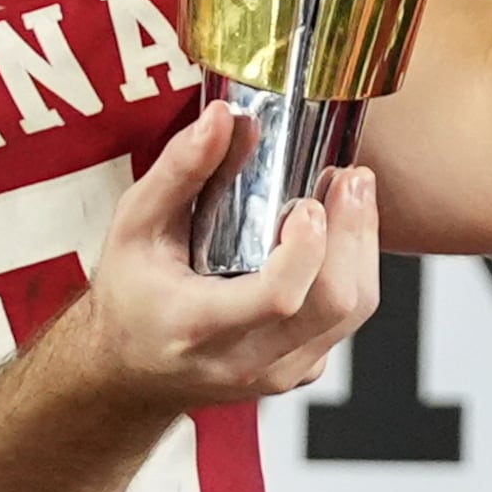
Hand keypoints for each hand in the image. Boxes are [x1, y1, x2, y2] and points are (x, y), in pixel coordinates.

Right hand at [56, 104, 378, 415]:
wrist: (129, 369)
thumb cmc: (130, 297)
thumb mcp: (134, 226)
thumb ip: (179, 170)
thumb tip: (223, 118)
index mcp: (198, 326)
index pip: (277, 298)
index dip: (306, 248)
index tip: (308, 202)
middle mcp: (245, 359)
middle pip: (332, 303)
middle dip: (353, 233)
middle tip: (350, 177)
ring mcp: (279, 372)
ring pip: (351, 313)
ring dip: (362, 246)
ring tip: (352, 193)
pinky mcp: (301, 369)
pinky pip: (346, 323)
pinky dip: (353, 272)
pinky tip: (337, 234)